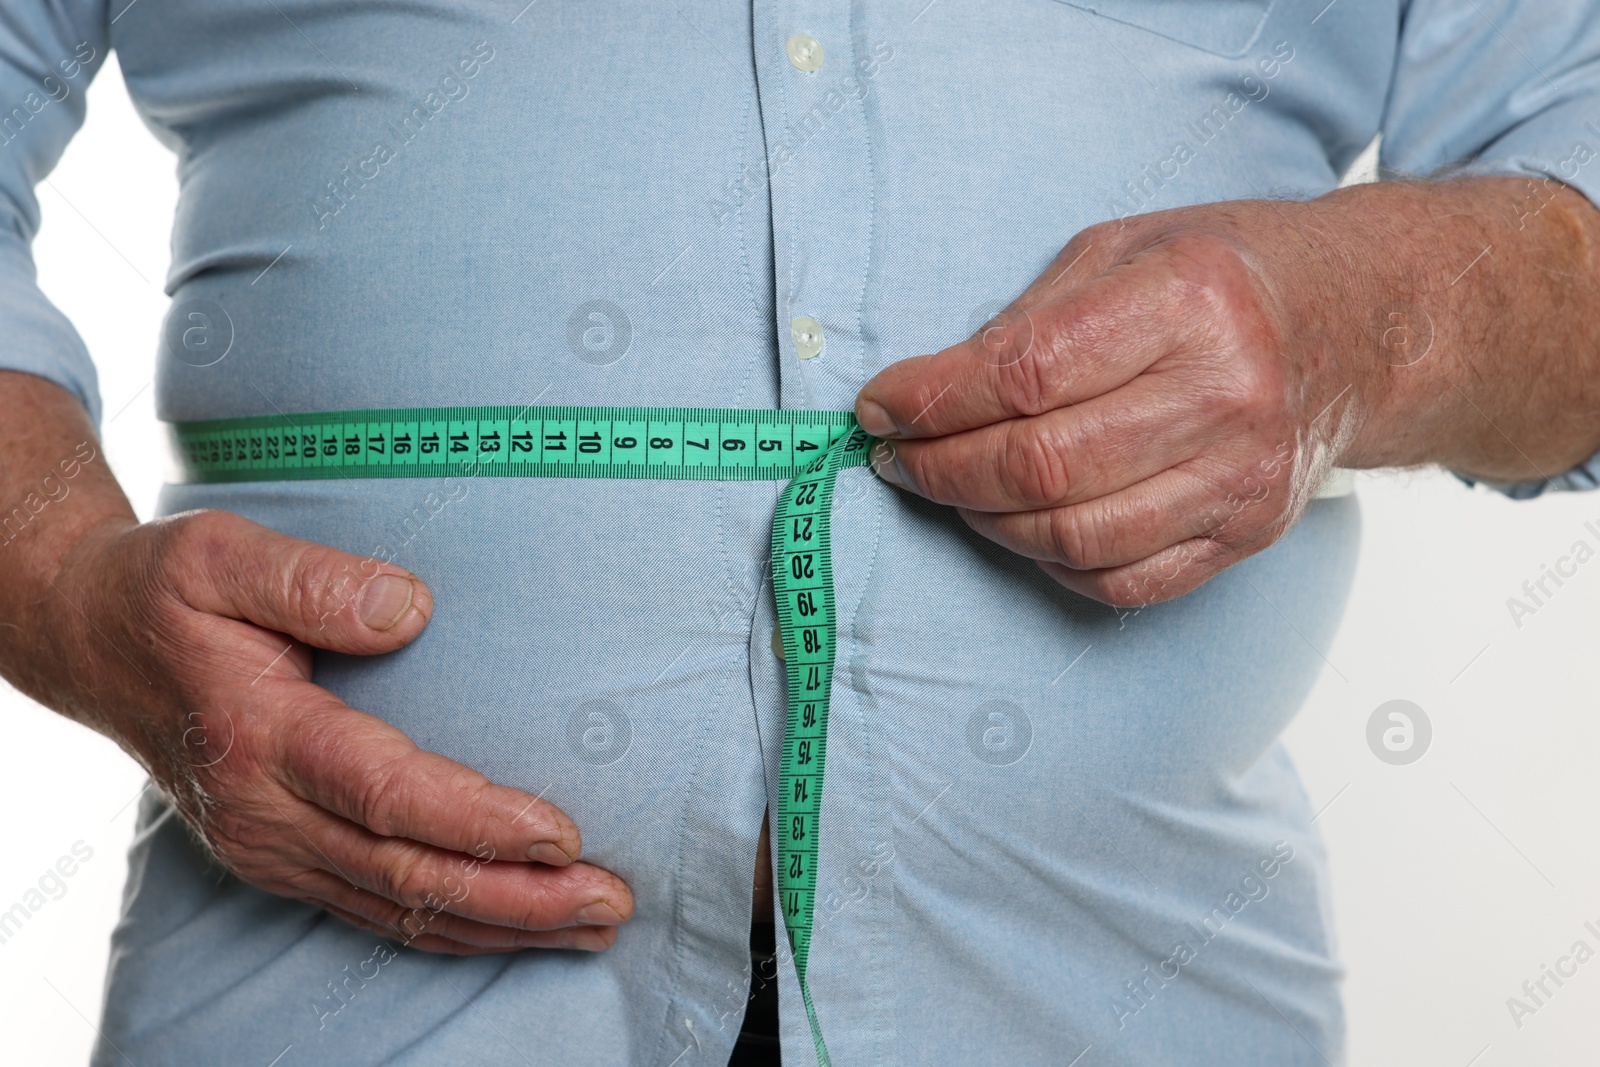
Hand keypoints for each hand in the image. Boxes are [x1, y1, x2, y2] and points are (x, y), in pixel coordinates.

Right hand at [39, 509, 633, 953]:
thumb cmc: (162, 592)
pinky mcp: (281, 856)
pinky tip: (513, 928)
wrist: (89, 641)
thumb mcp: (219, 556)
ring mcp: (270, 846)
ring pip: (399, 909)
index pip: (388, 794)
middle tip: (610, 900)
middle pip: (408, 874)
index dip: (478, 822)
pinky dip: (451, 928)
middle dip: (518, 898)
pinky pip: (375, 909)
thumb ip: (314, 580)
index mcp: (261, 736)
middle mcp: (265, 811)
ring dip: (500, 926)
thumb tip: (411, 608)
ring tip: (590, 926)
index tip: (561, 835)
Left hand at [853, 199, 1373, 607]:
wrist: (1357, 328)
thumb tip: (927, 394)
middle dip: (939, 469)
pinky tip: (1021, 524)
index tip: (878, 407)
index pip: (1024, 373)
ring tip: (949, 487)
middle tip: (896, 457)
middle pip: (1040, 466)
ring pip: (1073, 536)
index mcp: (1187, 302)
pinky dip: (1051, 562)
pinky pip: (1123, 580)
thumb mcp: (1125, 248)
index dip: (931, 400)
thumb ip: (1028, 319)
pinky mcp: (1247, 533)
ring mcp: (1241, 476)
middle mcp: (1224, 395)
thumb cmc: (1225, 277)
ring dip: (983, 520)